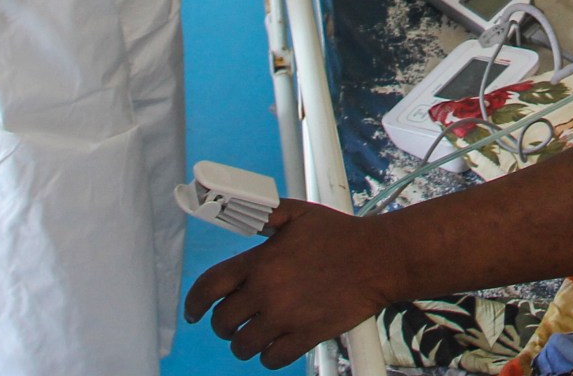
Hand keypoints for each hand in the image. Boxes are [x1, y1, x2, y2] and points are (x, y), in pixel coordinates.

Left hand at [185, 202, 399, 367]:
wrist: (378, 259)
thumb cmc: (341, 235)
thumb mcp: (298, 213)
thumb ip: (265, 214)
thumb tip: (241, 212)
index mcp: (259, 261)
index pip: (208, 288)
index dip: (194, 305)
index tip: (194, 313)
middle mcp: (267, 291)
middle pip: (223, 322)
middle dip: (223, 325)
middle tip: (234, 323)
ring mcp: (286, 317)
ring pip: (243, 346)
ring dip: (245, 343)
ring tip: (255, 335)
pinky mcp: (306, 336)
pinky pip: (272, 360)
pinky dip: (269, 356)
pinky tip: (276, 345)